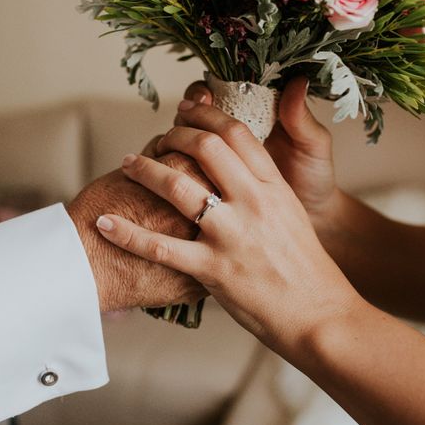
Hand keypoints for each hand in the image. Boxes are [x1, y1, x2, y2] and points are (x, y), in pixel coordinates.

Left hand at [95, 104, 360, 354]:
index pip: (236, 132)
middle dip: (173, 135)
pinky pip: (160, 247)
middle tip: (157, 138)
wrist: (320, 314)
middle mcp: (253, 202)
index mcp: (274, 185)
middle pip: (204, 147)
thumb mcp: (291, 213)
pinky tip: (105, 223)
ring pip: (177, 186)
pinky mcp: (213, 269)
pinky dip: (127, 233)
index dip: (205, 114)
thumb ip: (264, 184)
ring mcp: (232, 235)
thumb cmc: (306, 266)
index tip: (186, 109)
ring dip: (145, 170)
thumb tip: (238, 162)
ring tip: (127, 164)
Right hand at [179, 77, 340, 233]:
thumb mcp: (313, 149)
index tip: (203, 98)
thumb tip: (297, 82)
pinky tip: (167, 168)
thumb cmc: (314, 181)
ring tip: (168, 143)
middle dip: (185, 113)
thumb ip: (302, 119)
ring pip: (184, 138)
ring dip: (174, 137)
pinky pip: (186, 168)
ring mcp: (218, 159)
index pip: (221, 91)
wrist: (311, 222)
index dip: (206, 91)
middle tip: (182, 118)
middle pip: (195, 112)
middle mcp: (232, 135)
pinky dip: (173, 164)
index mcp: (256, 114)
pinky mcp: (210, 183)